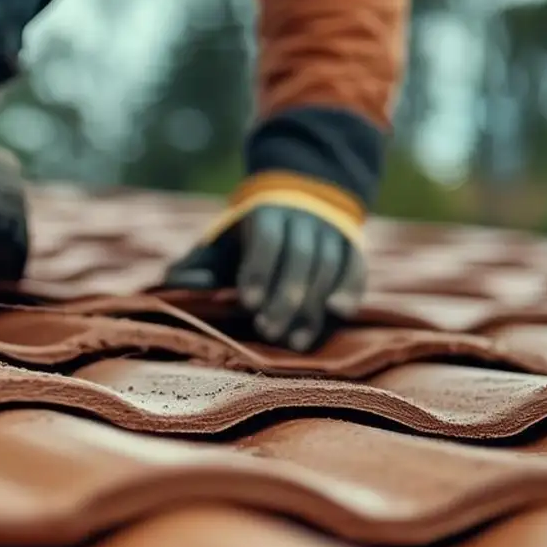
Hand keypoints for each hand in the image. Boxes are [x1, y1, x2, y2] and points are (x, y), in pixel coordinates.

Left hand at [162, 188, 365, 351]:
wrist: (294, 204)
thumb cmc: (244, 241)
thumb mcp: (217, 244)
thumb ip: (195, 264)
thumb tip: (190, 285)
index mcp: (267, 213)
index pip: (266, 238)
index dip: (259, 270)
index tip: (248, 303)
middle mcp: (304, 218)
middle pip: (299, 256)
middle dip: (285, 297)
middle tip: (268, 331)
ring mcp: (331, 232)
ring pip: (329, 266)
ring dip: (312, 305)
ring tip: (294, 341)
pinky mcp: (352, 247)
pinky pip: (355, 267)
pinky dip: (350, 289)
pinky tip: (336, 313)